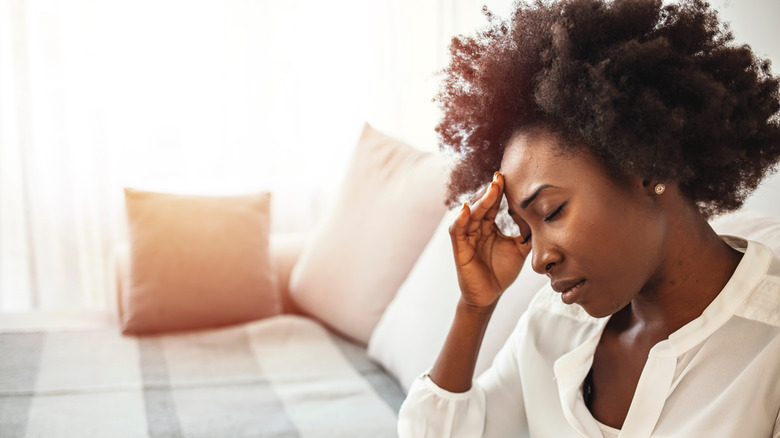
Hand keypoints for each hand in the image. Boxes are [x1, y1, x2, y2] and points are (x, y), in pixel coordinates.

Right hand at [449, 172, 530, 309]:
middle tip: (500, 177)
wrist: (490, 296)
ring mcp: (467, 237)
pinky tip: (467, 209)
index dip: (500, 191)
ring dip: (480, 201)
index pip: (493, 205)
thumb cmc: (501, 272)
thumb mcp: (520, 250)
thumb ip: (527, 234)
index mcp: (489, 226)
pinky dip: (460, 219)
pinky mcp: (460, 248)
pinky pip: (457, 230)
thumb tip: (543, 219)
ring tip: (491, 189)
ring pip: (471, 214)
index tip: (508, 177)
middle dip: (491, 191)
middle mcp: (477, 228)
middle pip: (482, 205)